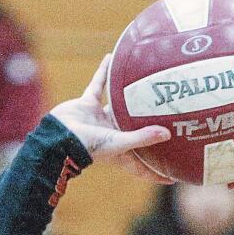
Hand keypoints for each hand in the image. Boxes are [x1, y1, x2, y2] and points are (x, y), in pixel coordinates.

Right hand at [50, 56, 173, 183]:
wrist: (58, 136)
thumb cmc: (89, 146)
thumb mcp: (119, 143)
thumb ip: (142, 138)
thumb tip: (167, 134)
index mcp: (122, 151)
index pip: (143, 165)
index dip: (158, 172)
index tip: (175, 177)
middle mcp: (114, 135)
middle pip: (136, 132)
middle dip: (149, 129)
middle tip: (170, 122)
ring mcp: (100, 119)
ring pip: (119, 105)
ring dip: (130, 95)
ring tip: (145, 84)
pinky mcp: (87, 105)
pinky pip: (98, 85)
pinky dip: (104, 72)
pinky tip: (111, 57)